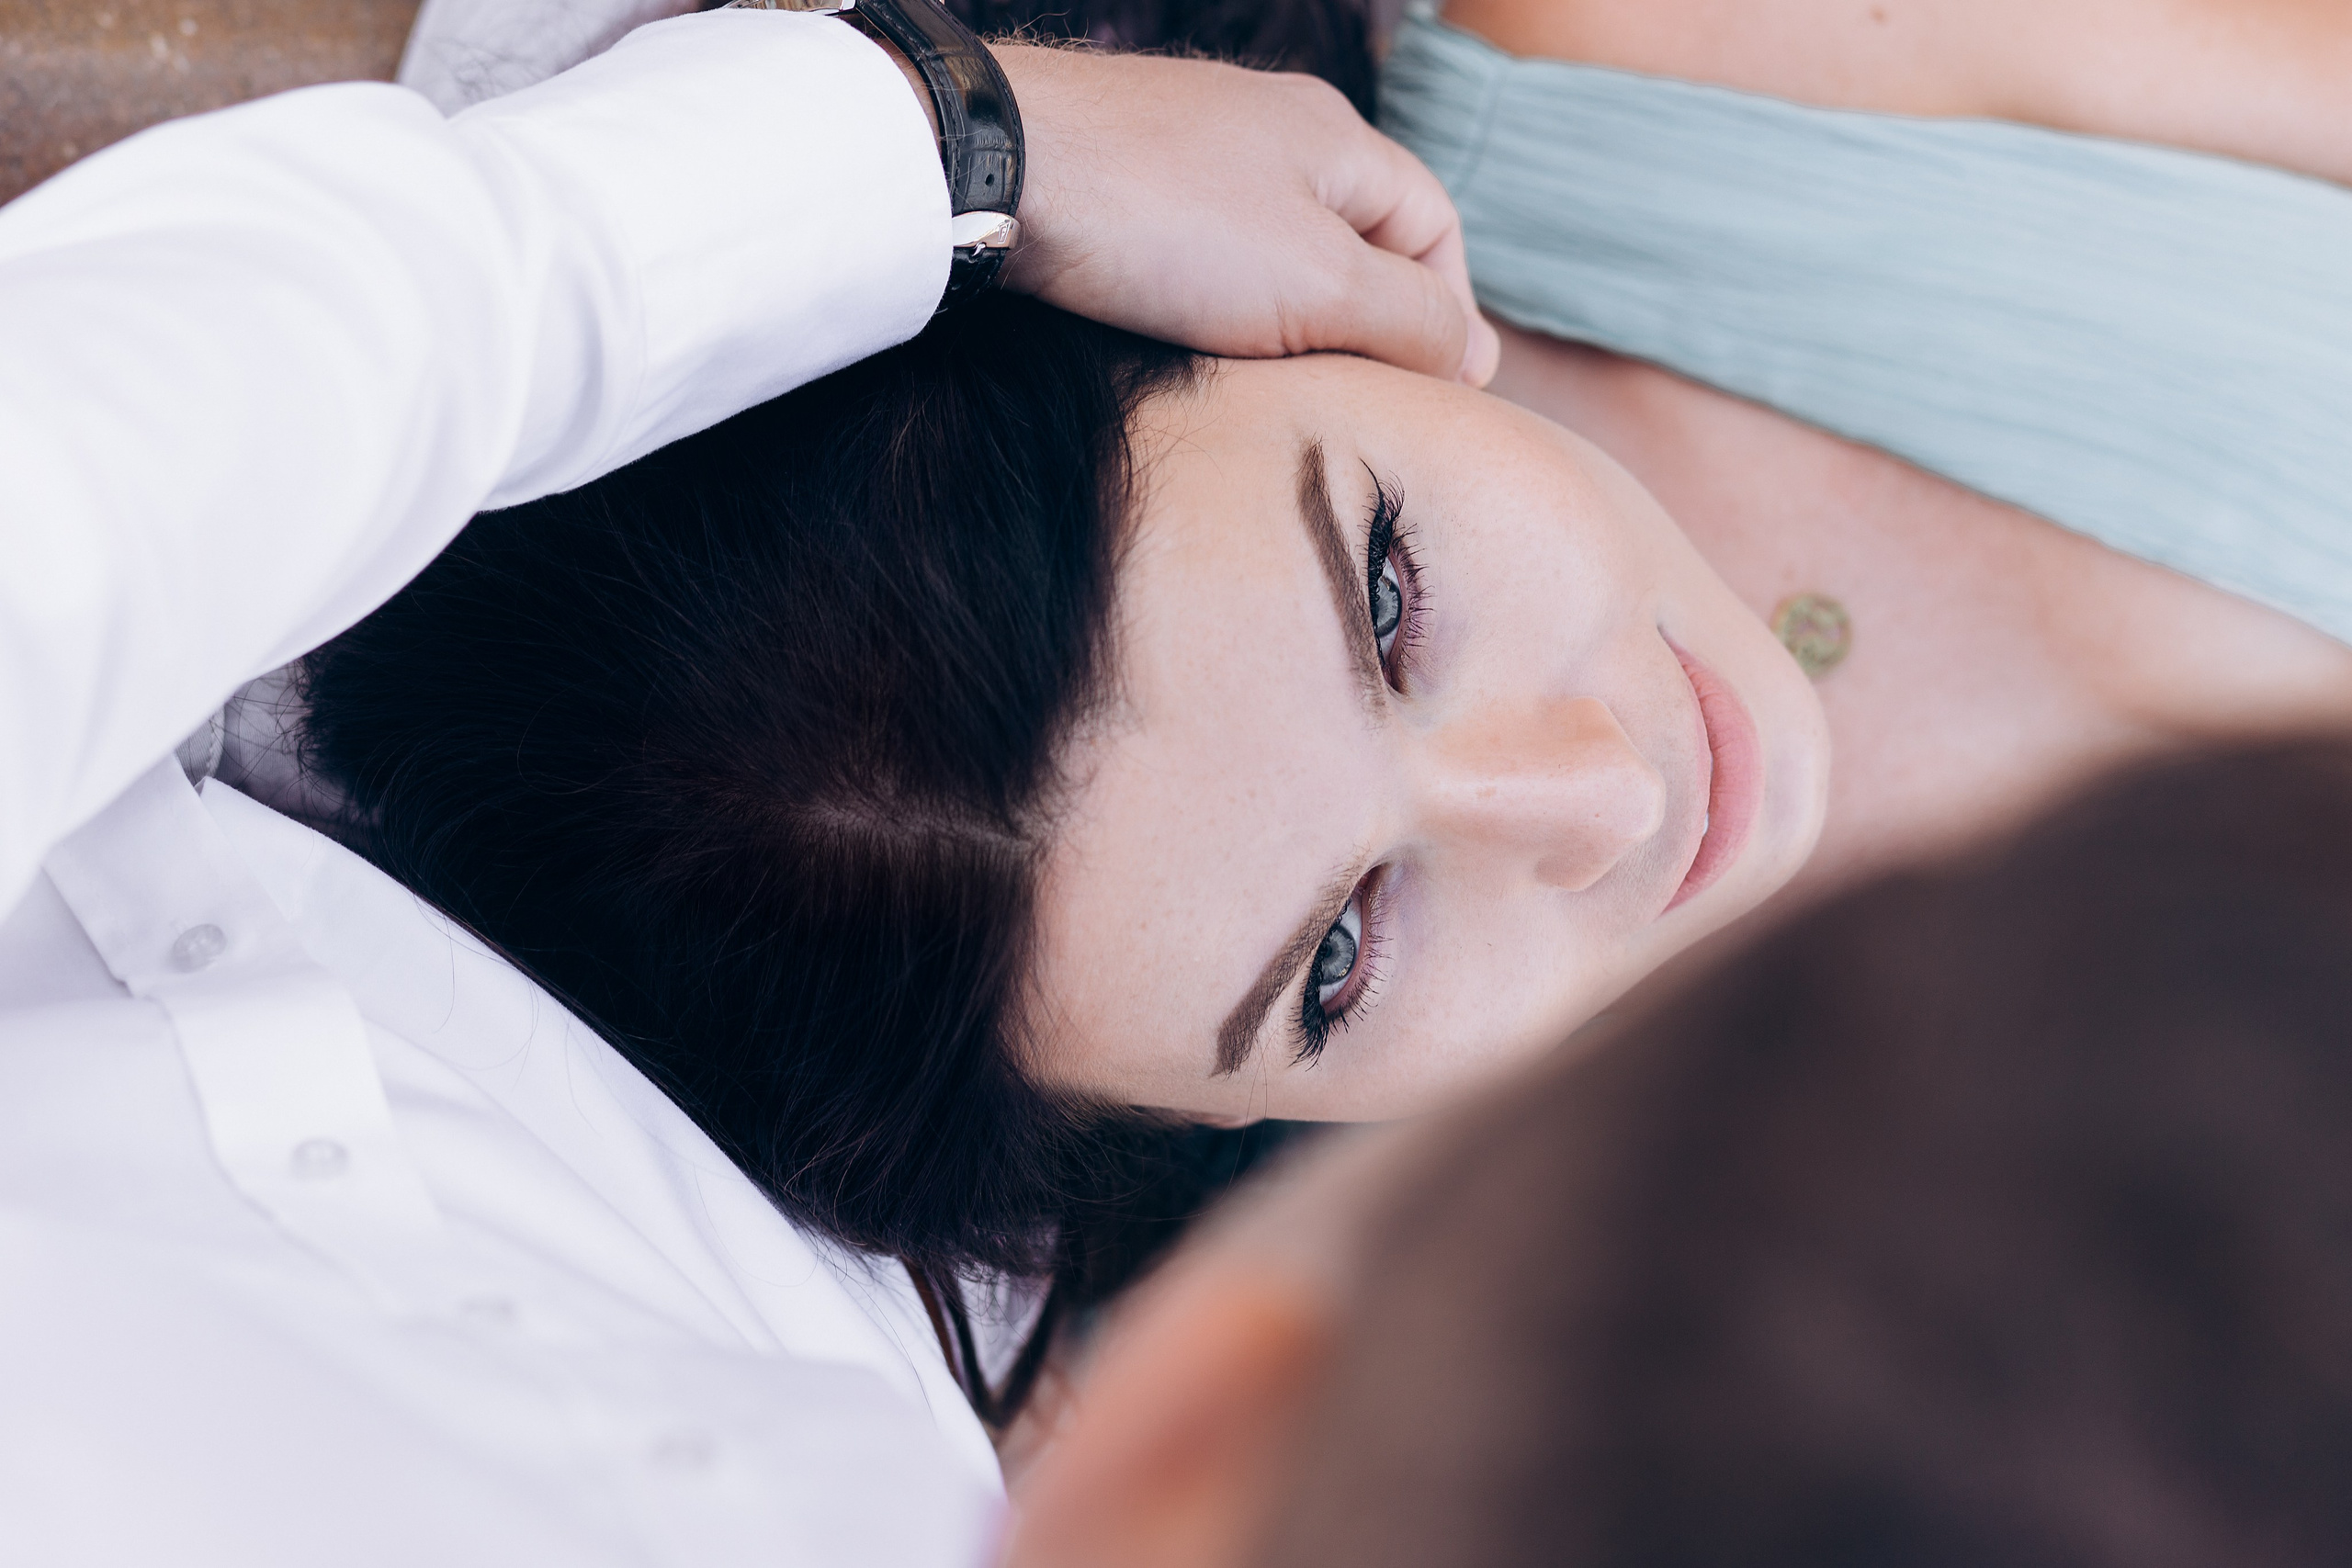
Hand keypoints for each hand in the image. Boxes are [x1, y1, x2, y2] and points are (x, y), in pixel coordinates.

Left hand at [991, 44, 1500, 386]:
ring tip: (1276, 391)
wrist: (996, 171)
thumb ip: (1413, 321)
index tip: (1441, 396)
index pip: (1436, 227)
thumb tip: (1471, 357)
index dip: (1450, 315)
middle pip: (1357, 241)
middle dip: (1369, 325)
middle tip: (1358, 403)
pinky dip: (1212, 310)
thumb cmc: (1165, 220)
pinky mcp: (1120, 185)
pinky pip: (1196, 258)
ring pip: (1274, 254)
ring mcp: (1189, 151)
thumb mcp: (1321, 287)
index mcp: (1338, 138)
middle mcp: (1269, 129)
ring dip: (1288, 325)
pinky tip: (1188, 352)